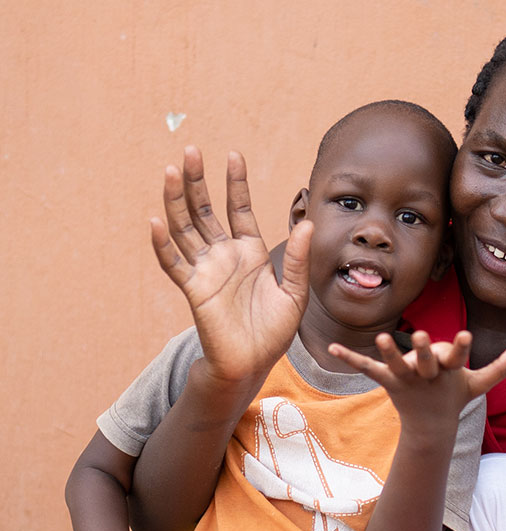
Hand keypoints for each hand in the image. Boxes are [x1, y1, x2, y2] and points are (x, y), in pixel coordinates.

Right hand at [151, 146, 312, 385]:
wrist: (253, 363)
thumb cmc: (273, 331)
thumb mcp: (295, 292)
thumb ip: (299, 259)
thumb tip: (308, 223)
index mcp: (250, 252)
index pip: (238, 209)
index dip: (235, 183)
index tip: (233, 155)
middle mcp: (224, 256)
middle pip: (205, 211)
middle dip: (198, 181)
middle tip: (190, 150)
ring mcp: (206, 270)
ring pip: (185, 228)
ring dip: (176, 201)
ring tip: (170, 171)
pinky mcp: (194, 289)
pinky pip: (174, 263)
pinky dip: (163, 244)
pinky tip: (156, 221)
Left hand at [328, 330, 505, 432]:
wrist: (430, 427)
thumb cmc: (453, 396)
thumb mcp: (477, 385)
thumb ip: (498, 368)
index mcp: (449, 371)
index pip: (458, 356)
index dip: (460, 346)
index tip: (465, 334)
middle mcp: (427, 374)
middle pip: (426, 361)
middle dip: (423, 349)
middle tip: (419, 333)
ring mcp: (406, 378)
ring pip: (396, 364)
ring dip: (389, 352)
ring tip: (381, 338)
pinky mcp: (389, 380)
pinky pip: (368, 369)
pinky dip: (349, 359)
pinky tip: (332, 348)